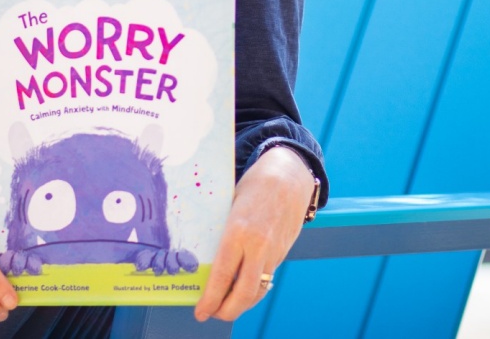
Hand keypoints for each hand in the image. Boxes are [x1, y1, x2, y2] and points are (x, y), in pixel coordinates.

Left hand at [194, 146, 313, 321]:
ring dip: (242, 304)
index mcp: (238, 231)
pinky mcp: (283, 253)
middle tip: (213, 313)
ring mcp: (273, 251)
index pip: (222, 275)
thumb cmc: (254, 186)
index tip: (200, 311)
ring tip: (225, 307)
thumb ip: (222, 232)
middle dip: (227, 311)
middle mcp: (258, 246)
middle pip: (244, 293)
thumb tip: (205, 256)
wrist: (289, 176)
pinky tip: (242, 290)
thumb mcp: (229, 205)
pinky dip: (254, 290)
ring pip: (258, 290)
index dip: (211, 299)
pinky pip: (267, 279)